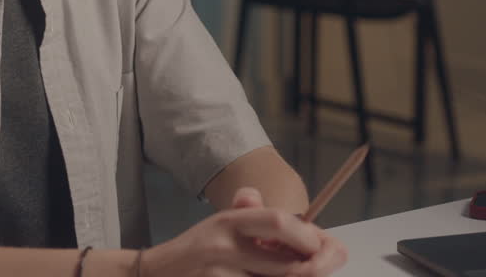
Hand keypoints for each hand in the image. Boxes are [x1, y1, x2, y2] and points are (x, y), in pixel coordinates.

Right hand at [139, 188, 346, 275]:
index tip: (325, 243)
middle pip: (288, 266)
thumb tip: (305, 225)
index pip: (279, 223)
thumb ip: (257, 215)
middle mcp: (224, 249)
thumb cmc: (199, 251)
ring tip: (299, 271)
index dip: (310, 236)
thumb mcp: (223, 223)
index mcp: (229, 222)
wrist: (156, 274)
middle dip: (317, 268)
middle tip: (329, 263)